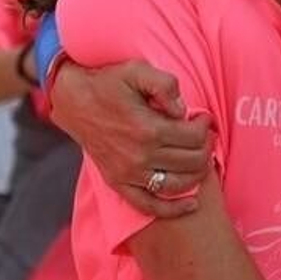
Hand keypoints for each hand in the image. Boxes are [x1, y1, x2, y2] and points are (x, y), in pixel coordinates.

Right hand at [48, 59, 213, 217]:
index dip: (205, 126)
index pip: (194, 137)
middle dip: (206, 147)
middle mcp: (140, 156)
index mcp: (148, 128)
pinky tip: (191, 204)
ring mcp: (129, 173)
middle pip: (192, 161)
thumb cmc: (108, 83)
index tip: (203, 118)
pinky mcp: (119, 183)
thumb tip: (183, 111)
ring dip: (198, 173)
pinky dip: (173, 209)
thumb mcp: (137, 70)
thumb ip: (165, 85)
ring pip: (178, 184)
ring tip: (201, 157)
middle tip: (205, 135)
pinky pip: (149, 205)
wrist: (74, 101)